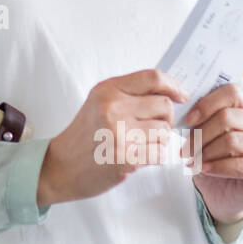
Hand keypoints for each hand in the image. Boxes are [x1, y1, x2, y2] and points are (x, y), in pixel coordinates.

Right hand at [38, 69, 188, 205]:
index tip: (181, 95)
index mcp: (108, 91)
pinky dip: (155, 155)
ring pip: (165, 131)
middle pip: (165, 106)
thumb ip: (129, 94)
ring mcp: (120, 135)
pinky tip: (139, 155)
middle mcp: (113, 109)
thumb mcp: (99, 102)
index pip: (153, 78)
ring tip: (142, 142)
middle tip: (155, 126)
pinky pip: (159, 153)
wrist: (61, 165)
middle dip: (166, 118)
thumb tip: (169, 93)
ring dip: (160, 139)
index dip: (173, 86)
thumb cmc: (85, 134)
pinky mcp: (126, 159)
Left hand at [180, 79, 242, 223]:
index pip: (232, 92)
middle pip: (229, 117)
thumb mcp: (204, 134)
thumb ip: (199, 118)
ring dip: (206, 152)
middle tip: (183, 148)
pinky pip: (241, 165)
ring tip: (191, 160)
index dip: (207, 104)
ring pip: (233, 141)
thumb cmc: (212, 157)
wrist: (223, 192)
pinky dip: (217, 167)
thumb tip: (181, 108)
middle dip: (200, 134)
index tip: (187, 120)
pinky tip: (203, 169)